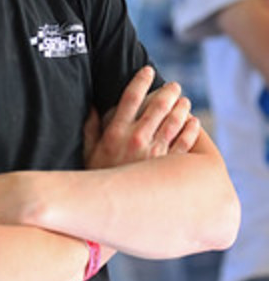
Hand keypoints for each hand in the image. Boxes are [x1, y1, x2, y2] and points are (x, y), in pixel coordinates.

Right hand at [85, 65, 199, 170]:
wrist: (110, 210)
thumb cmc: (97, 179)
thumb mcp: (88, 151)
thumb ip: (90, 127)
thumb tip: (92, 105)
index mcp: (116, 131)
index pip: (131, 96)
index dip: (141, 80)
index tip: (147, 70)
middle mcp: (137, 138)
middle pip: (158, 106)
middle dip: (168, 92)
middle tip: (174, 86)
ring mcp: (154, 153)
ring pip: (174, 122)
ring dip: (182, 108)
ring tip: (185, 101)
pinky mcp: (168, 168)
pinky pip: (185, 145)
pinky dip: (191, 131)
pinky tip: (193, 123)